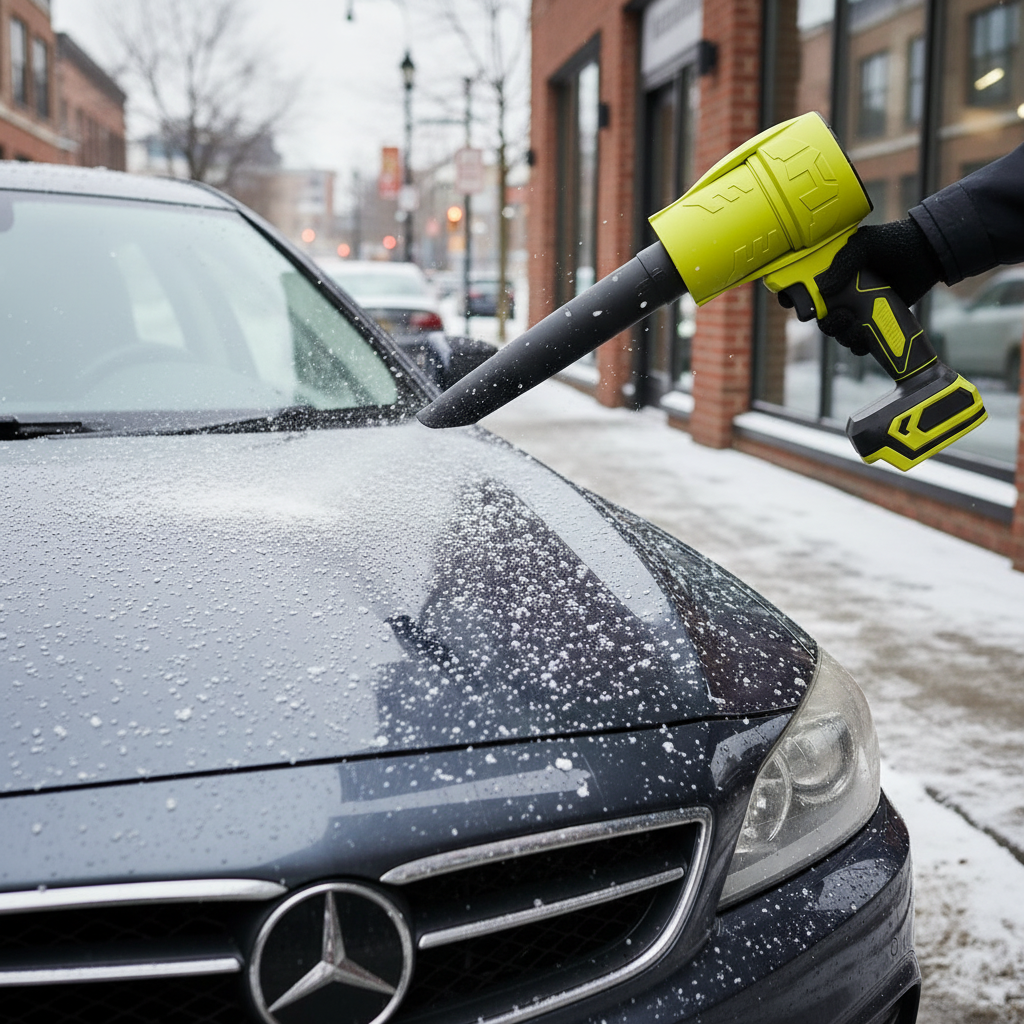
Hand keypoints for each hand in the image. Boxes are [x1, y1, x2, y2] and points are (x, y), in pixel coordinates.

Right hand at [778, 219, 942, 354]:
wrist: (929, 256)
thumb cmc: (894, 243)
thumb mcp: (865, 244)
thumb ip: (844, 262)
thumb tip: (823, 290)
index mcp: (831, 273)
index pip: (801, 288)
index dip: (791, 297)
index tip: (791, 302)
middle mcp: (840, 294)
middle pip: (819, 317)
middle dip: (825, 323)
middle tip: (838, 317)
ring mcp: (857, 310)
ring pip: (838, 333)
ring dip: (842, 335)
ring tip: (857, 328)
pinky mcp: (874, 323)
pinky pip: (859, 342)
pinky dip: (860, 345)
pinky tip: (867, 338)